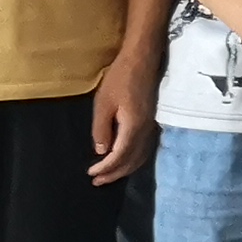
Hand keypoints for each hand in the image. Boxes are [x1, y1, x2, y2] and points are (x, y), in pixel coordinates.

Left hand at [89, 40, 158, 185]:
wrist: (142, 59)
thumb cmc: (120, 79)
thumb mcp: (103, 104)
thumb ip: (102, 129)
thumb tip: (101, 151)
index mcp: (133, 126)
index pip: (120, 155)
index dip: (106, 168)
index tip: (91, 174)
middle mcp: (145, 129)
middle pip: (133, 159)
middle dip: (115, 173)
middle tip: (98, 182)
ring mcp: (150, 124)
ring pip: (141, 155)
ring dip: (125, 168)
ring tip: (110, 175)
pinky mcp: (151, 119)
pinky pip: (145, 147)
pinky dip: (134, 158)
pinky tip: (126, 158)